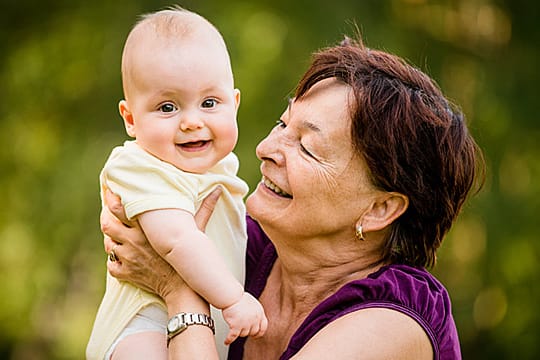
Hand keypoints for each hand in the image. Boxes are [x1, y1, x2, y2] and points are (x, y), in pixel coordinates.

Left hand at [101, 186, 221, 299]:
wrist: (184, 290)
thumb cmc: (191, 257)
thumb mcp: (198, 230)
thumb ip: (205, 208)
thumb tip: (219, 189)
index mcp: (147, 228)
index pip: (119, 209)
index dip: (111, 200)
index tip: (112, 194)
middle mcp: (134, 241)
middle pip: (107, 225)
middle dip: (106, 218)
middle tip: (110, 215)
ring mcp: (128, 258)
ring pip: (108, 244)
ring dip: (111, 240)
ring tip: (119, 236)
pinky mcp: (126, 274)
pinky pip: (111, 264)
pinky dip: (114, 260)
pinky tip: (123, 257)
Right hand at [222, 292, 267, 344]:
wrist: (231, 295)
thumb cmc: (239, 297)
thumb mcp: (252, 304)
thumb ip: (255, 312)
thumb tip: (254, 320)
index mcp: (259, 313)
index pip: (263, 327)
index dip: (259, 332)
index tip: (256, 335)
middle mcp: (255, 319)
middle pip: (253, 332)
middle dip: (247, 331)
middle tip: (241, 329)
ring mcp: (246, 323)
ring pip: (243, 334)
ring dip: (238, 332)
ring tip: (233, 328)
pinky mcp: (236, 325)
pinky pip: (232, 336)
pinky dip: (229, 340)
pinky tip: (226, 341)